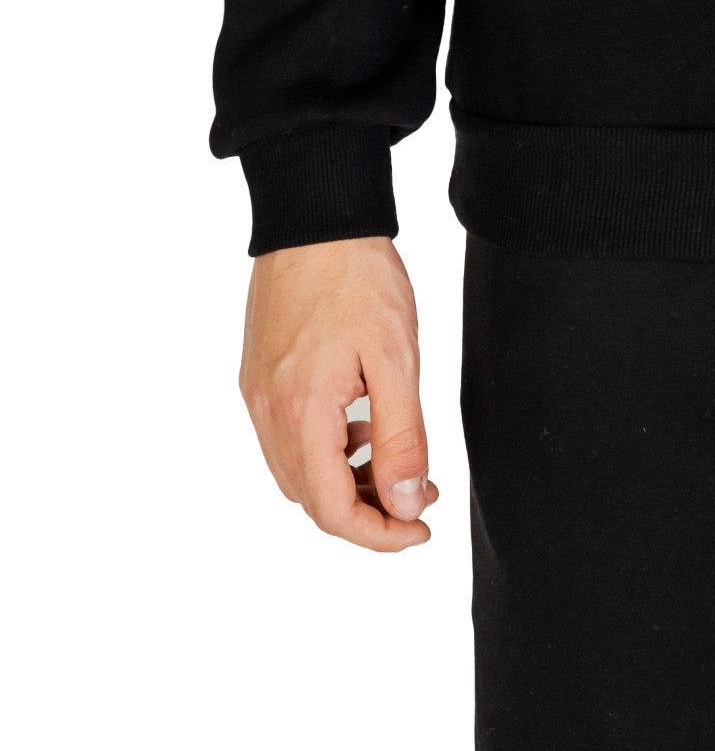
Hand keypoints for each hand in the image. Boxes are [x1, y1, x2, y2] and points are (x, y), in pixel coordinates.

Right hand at [239, 236, 438, 551]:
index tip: (421, 528)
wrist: (316, 216)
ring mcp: (257, 394)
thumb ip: (401, 438)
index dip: (379, 534)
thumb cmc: (359, 278)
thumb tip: (404, 504)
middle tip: (419, 494)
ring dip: (346, 482)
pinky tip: (361, 426)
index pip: (332, 511)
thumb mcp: (396, 359)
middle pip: (312, 499)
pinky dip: (325, 450)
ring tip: (395, 462)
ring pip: (297, 472)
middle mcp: (268, 412)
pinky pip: (286, 437)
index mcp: (301, 414)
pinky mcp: (258, 376)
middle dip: (367, 511)